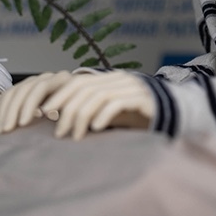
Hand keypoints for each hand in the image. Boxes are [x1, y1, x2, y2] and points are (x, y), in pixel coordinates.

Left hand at [0, 70, 153, 138]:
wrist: (172, 112)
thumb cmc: (136, 115)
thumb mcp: (109, 111)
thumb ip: (90, 110)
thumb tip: (58, 119)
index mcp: (107, 79)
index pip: (76, 82)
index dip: (58, 97)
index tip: (43, 114)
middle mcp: (116, 79)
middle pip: (83, 89)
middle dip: (65, 109)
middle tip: (57, 132)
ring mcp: (129, 86)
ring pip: (97, 96)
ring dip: (80, 117)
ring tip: (73, 136)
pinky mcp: (142, 98)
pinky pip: (117, 103)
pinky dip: (103, 115)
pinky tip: (96, 129)